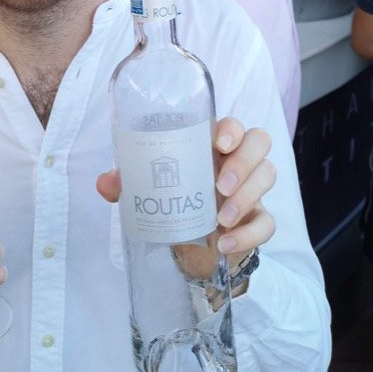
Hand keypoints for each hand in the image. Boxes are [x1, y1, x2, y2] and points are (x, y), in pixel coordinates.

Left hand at [96, 117, 275, 270]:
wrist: (192, 247)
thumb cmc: (174, 202)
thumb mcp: (150, 190)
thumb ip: (128, 182)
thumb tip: (104, 182)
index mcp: (211, 146)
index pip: (234, 124)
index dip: (232, 129)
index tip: (218, 144)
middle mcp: (236, 162)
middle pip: (259, 142)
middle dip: (244, 161)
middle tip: (220, 186)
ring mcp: (251, 190)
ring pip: (269, 175)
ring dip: (247, 196)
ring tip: (221, 220)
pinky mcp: (257, 220)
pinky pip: (267, 223)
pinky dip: (248, 234)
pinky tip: (225, 244)